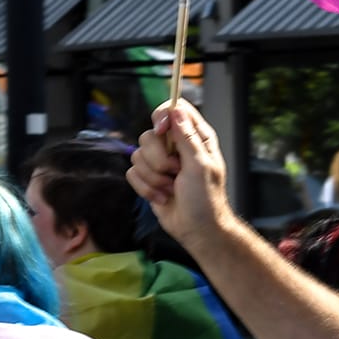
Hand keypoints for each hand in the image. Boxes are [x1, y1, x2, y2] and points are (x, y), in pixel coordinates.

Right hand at [126, 100, 232, 249]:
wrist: (197, 229)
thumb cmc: (206, 200)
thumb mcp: (201, 166)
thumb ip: (187, 137)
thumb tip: (176, 110)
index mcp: (195, 138)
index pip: (174, 109)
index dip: (162, 115)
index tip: (161, 130)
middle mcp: (176, 146)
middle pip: (149, 134)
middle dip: (158, 159)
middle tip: (176, 173)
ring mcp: (161, 162)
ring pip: (137, 155)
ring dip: (154, 178)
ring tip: (172, 188)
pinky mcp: (149, 177)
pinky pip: (132, 173)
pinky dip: (146, 188)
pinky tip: (163, 196)